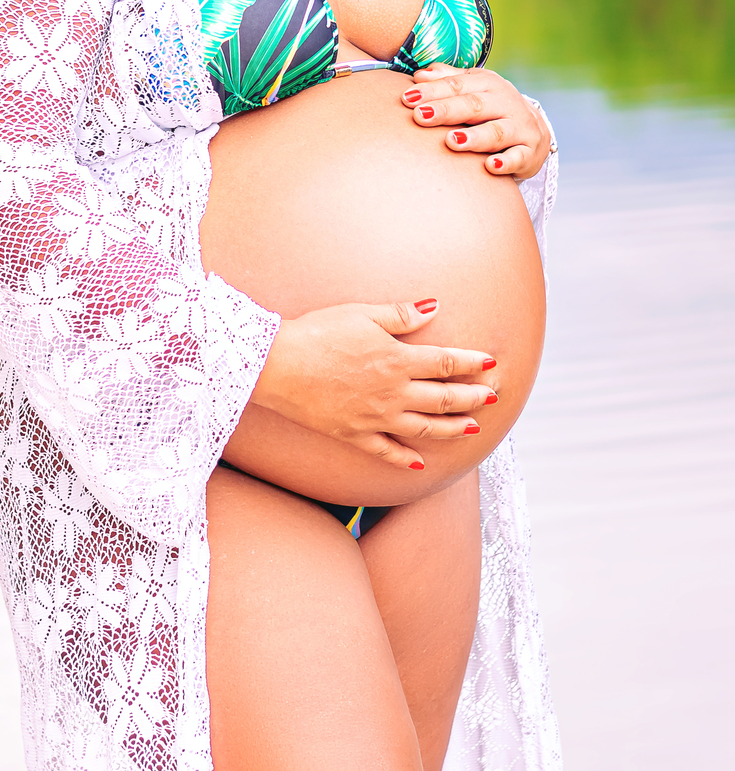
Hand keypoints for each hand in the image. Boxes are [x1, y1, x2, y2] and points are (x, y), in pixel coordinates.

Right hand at [251, 298, 497, 471]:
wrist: (277, 366)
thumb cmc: (317, 333)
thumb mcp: (361, 314)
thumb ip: (401, 315)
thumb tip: (435, 307)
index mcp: (397, 360)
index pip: (446, 363)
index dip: (472, 363)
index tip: (492, 363)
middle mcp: (394, 393)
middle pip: (444, 398)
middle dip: (473, 398)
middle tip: (493, 398)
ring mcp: (376, 418)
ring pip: (425, 428)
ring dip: (453, 429)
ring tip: (472, 429)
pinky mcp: (355, 434)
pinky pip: (387, 451)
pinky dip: (406, 458)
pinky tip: (419, 463)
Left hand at [400, 64, 552, 180]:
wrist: (533, 131)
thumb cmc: (491, 109)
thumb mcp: (472, 89)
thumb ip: (447, 81)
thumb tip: (419, 75)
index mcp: (487, 83)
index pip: (457, 85)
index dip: (432, 91)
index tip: (407, 99)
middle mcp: (506, 102)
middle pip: (474, 105)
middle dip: (447, 110)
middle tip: (421, 116)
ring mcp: (520, 127)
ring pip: (496, 131)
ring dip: (475, 136)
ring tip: (452, 141)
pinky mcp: (530, 152)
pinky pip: (518, 157)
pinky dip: (506, 162)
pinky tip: (490, 166)